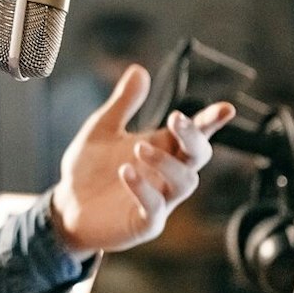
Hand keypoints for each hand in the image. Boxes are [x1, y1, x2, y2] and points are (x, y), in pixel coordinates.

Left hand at [52, 64, 234, 253]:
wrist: (67, 205)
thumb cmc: (89, 169)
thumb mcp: (102, 129)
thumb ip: (123, 103)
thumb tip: (139, 70)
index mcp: (162, 148)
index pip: (194, 133)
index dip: (211, 121)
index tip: (226, 108)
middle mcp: (166, 174)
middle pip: (198, 156)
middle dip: (194, 137)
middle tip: (177, 119)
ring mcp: (160, 200)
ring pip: (185, 182)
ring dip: (166, 163)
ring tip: (139, 148)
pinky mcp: (145, 222)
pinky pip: (155, 208)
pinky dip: (144, 189)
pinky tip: (126, 171)